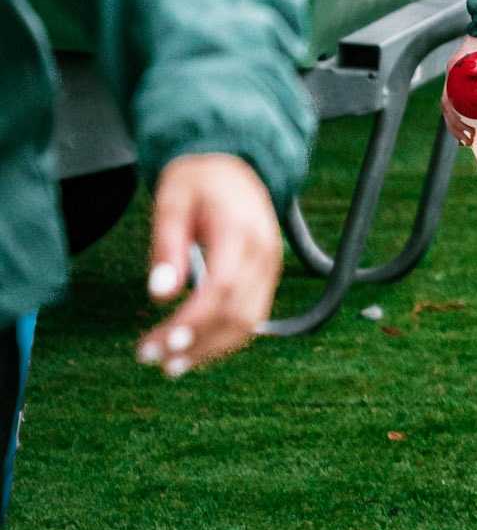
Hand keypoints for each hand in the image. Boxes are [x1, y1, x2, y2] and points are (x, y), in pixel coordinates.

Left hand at [137, 154, 282, 377]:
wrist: (232, 165)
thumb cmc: (197, 182)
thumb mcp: (171, 201)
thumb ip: (166, 245)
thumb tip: (160, 294)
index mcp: (240, 229)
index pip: (222, 287)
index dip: (193, 321)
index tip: (160, 342)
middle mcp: (264, 252)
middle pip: (237, 313)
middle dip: (196, 343)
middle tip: (152, 358)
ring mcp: (270, 266)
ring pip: (248, 322)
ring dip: (210, 349)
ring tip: (170, 364)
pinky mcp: (267, 276)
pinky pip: (251, 316)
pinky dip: (223, 338)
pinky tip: (194, 348)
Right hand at [440, 35, 476, 146]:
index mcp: (457, 70)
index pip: (448, 99)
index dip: (454, 119)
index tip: (467, 132)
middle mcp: (455, 75)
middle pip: (449, 106)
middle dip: (455, 125)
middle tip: (468, 140)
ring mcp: (460, 78)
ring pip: (454, 104)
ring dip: (458, 122)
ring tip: (469, 139)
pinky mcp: (468, 80)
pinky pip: (462, 98)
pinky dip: (465, 113)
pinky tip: (473, 126)